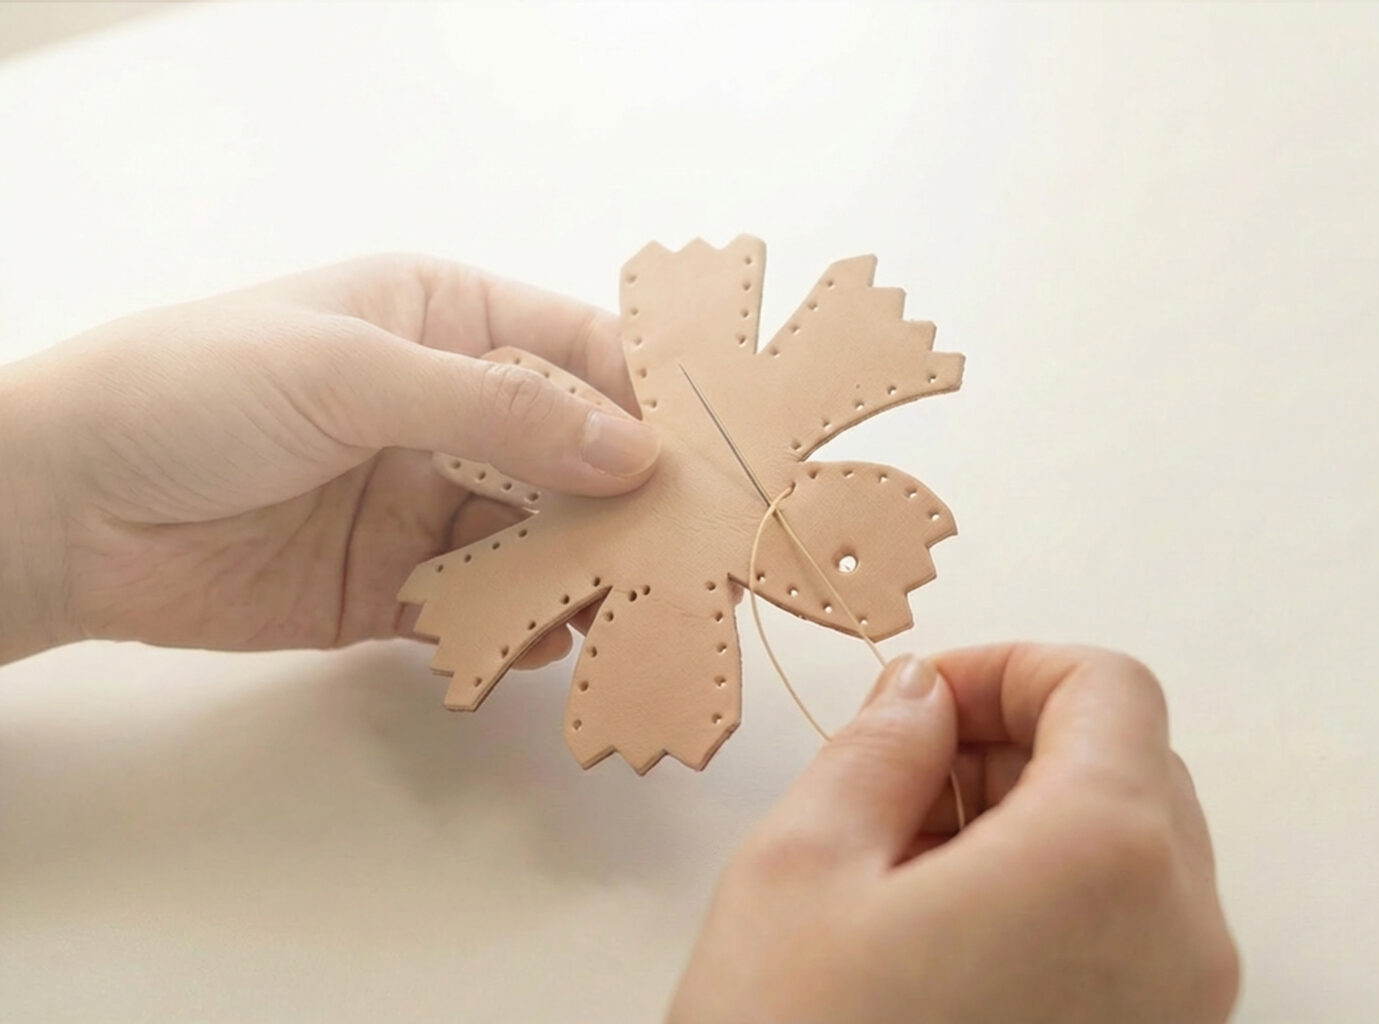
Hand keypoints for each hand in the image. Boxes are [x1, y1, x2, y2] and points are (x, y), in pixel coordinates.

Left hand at [0, 255, 656, 663]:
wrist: (59, 507)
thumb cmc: (197, 390)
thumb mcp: (355, 373)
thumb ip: (499, 413)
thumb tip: (637, 453)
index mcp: (444, 319)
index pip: (581, 352)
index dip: (653, 399)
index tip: (724, 452)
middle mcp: (448, 408)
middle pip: (577, 455)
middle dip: (636, 499)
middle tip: (702, 548)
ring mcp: (424, 500)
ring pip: (541, 536)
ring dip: (589, 569)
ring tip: (641, 605)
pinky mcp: (396, 588)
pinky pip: (487, 606)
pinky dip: (526, 625)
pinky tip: (556, 643)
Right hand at [671, 644, 1238, 1023]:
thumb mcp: (800, 871)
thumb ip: (879, 747)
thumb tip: (921, 696)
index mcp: (1108, 857)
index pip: (1108, 687)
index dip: (1008, 668)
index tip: (920, 703)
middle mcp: (1183, 936)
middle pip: (1133, 765)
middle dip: (1017, 745)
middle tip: (901, 782)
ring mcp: (1185, 1015)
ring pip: (1136, 854)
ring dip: (1033, 825)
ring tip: (909, 875)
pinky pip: (1133, 941)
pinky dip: (1056, 905)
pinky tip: (947, 946)